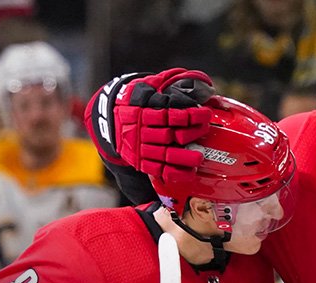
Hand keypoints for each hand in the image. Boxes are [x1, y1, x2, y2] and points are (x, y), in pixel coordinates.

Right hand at [85, 68, 214, 182]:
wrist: (109, 120)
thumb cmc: (133, 103)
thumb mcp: (143, 87)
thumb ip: (162, 82)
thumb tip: (186, 76)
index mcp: (141, 112)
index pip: (167, 114)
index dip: (188, 115)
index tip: (204, 114)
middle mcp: (140, 131)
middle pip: (166, 135)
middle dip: (188, 134)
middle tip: (205, 132)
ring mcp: (140, 148)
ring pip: (163, 154)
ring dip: (183, 157)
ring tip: (199, 157)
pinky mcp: (140, 161)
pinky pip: (157, 170)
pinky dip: (173, 173)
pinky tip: (188, 173)